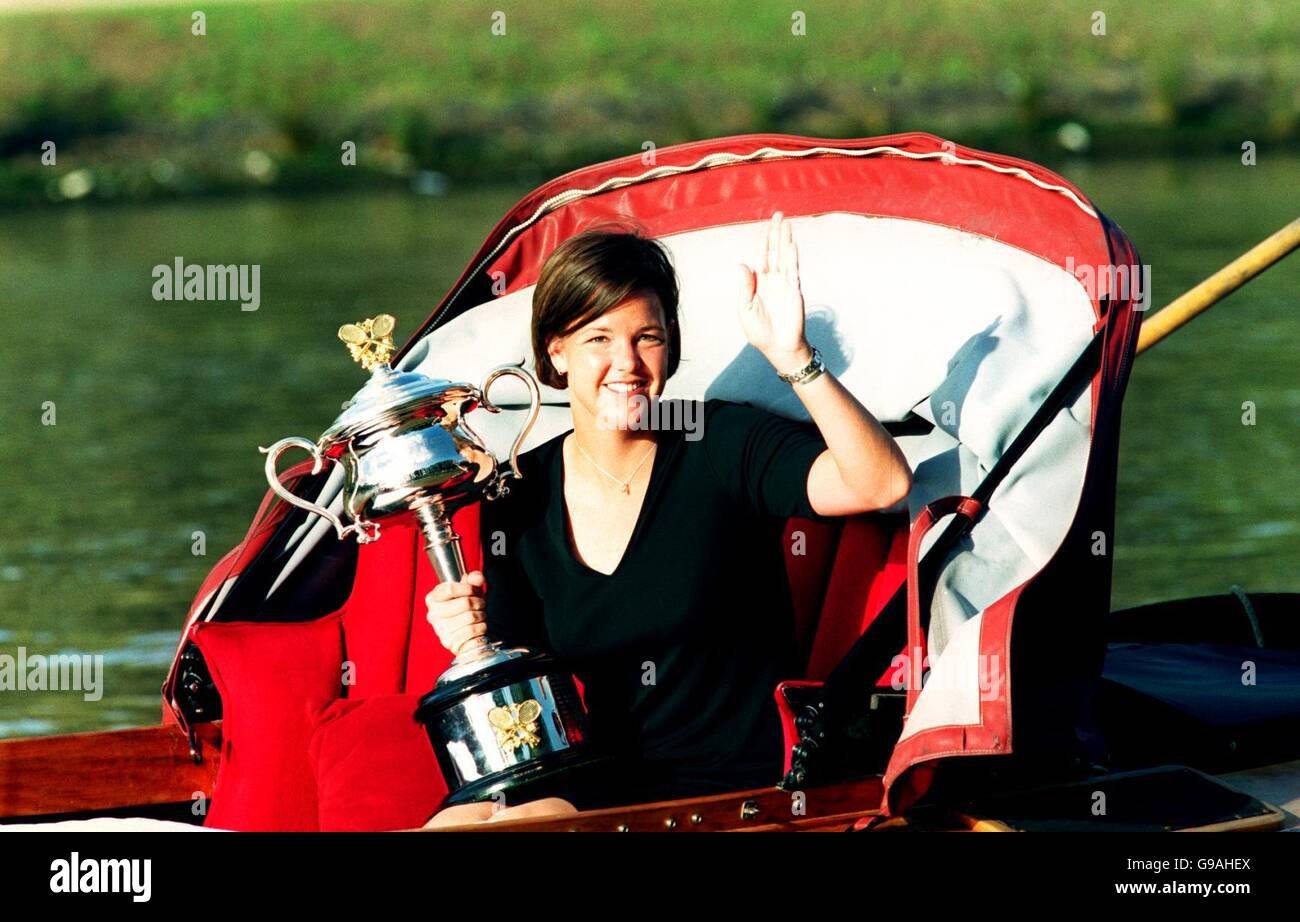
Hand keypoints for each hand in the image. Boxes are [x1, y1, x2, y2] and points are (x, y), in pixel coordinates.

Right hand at [425, 570, 487, 656]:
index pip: (450, 588)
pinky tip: (477, 627)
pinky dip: (481, 628)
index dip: (467, 588)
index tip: (474, 590)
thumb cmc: (467, 608)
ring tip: (478, 616)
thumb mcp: (470, 590)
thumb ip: (474, 579)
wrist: (466, 633)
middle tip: (479, 605)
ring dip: (481, 616)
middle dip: (479, 602)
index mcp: (433, 598)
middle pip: (465, 603)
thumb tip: (477, 577)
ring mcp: (440, 630)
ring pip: (471, 617)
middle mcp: (433, 614)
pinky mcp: (449, 642)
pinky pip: (473, 631)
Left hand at [737, 212, 811, 370]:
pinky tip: (792, 244)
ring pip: (785, 256)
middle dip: (775, 232)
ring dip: (785, 239)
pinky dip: (792, 257)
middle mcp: (773, 279)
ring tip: (786, 222)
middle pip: (774, 250)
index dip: (762, 240)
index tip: (764, 224)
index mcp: (759, 283)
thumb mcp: (746, 309)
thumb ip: (745, 287)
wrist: (777, 348)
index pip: (761, 256)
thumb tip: (742, 264)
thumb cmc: (760, 331)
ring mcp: (785, 284)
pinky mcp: (794, 291)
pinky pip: (793, 271)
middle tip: (778, 214)